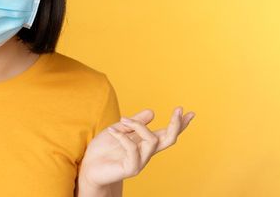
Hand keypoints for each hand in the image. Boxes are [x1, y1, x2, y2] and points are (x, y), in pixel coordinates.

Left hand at [79, 107, 194, 187]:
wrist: (89, 167)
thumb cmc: (103, 150)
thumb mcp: (119, 130)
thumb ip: (134, 123)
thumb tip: (152, 112)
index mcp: (145, 143)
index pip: (167, 133)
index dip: (180, 124)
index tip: (190, 112)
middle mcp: (146, 153)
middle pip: (169, 139)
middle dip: (176, 124)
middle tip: (178, 110)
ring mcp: (140, 161)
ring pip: (153, 141)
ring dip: (139, 126)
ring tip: (123, 119)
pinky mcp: (130, 168)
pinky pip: (133, 149)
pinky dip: (123, 137)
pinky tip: (112, 131)